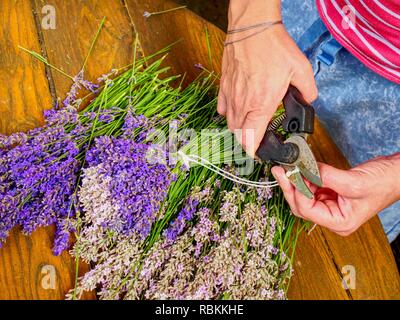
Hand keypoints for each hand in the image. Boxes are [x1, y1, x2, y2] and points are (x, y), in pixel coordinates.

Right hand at [218, 0, 317, 156]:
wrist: (252, 27)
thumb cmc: (274, 47)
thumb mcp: (301, 69)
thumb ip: (308, 91)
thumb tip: (308, 100)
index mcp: (261, 104)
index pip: (250, 139)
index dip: (253, 152)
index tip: (258, 154)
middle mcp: (243, 104)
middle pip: (238, 134)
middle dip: (247, 141)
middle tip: (258, 138)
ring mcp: (231, 95)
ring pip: (230, 123)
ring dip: (239, 129)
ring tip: (250, 125)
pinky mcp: (224, 86)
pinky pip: (223, 108)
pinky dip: (229, 113)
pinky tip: (237, 109)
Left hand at [271, 154, 399, 235]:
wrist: (396, 174)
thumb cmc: (384, 183)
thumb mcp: (353, 182)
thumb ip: (326, 177)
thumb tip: (304, 169)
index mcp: (340, 222)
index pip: (308, 210)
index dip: (297, 192)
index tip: (292, 174)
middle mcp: (332, 217)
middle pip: (301, 205)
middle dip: (290, 187)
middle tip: (280, 170)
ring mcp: (330, 206)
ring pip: (303, 196)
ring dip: (295, 181)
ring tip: (288, 167)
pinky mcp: (330, 194)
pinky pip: (311, 187)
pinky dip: (304, 177)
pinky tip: (301, 168)